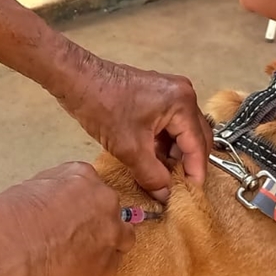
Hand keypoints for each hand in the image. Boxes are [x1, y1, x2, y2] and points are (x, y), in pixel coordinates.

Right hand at [0, 162, 135, 275]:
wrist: (5, 244)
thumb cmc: (11, 215)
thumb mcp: (36, 184)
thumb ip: (61, 188)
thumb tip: (64, 200)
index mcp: (86, 177)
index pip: (97, 191)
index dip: (86, 208)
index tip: (75, 219)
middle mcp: (105, 202)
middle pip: (116, 215)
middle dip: (101, 226)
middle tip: (77, 238)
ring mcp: (109, 233)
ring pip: (122, 242)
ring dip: (106, 248)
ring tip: (80, 257)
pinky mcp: (105, 264)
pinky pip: (112, 267)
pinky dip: (97, 270)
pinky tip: (76, 271)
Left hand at [46, 41, 212, 202]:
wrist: (77, 81)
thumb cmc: (101, 104)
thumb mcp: (129, 149)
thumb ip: (152, 176)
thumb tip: (165, 194)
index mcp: (182, 104)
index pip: (197, 145)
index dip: (195, 172)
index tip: (190, 193)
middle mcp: (182, 95)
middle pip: (195, 138)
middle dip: (186, 164)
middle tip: (178, 187)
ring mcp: (170, 93)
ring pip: (182, 132)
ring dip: (174, 154)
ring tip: (162, 175)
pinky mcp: (156, 96)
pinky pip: (169, 125)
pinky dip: (163, 143)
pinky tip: (152, 159)